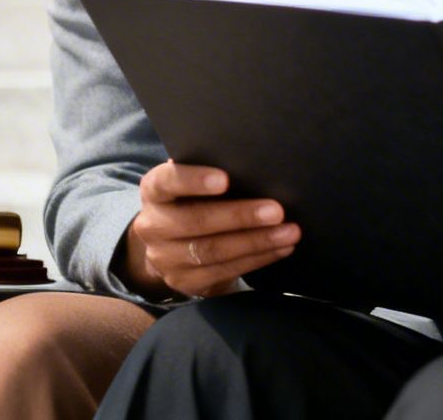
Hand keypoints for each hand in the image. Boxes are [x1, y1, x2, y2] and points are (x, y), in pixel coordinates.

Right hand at [123, 161, 298, 298]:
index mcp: (154, 192)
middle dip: (240, 216)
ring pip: (213, 251)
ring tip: (289, 232)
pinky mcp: (185, 282)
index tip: (225, 179)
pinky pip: (224, 271)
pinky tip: (280, 248)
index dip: (194, 180)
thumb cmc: (194, 200)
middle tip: (277, 211)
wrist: (172, 245)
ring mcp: (165, 259)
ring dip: (256, 242)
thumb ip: (211, 170)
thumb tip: (251, 160)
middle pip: (196, 221)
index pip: (167, 182)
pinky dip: (257, 259)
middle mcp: (153, 226)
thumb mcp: (193, 184)